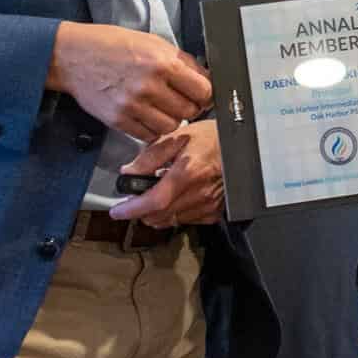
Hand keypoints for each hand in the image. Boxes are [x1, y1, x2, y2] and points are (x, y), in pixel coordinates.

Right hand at [45, 22, 210, 142]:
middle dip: (190, 106)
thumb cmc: (111, 45)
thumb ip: (181, 61)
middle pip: (189, 111)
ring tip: (163, 107)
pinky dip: (152, 128)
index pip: (203, 90)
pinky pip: (148, 135)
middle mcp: (149, 86)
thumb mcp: (152, 42)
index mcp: (162, 63)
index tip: (202, 93)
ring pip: (171, 126)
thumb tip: (205, 78)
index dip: (206, 93)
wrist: (73, 55)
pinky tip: (147, 115)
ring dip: (171, 119)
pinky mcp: (119, 120)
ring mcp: (133, 105)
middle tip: (182, 100)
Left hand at [109, 120, 223, 227]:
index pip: (154, 201)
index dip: (132, 209)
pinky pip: (185, 221)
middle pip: (159, 216)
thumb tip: (129, 172)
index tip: (117, 211)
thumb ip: (150, 156)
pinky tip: (176, 197)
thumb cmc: (213, 137)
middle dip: (141, 210)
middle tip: (137, 196)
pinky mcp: (214, 212)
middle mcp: (199, 193)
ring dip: (157, 212)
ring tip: (159, 192)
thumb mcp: (178, 136)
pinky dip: (174, 213)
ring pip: (170, 221)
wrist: (240, 145)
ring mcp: (207, 205)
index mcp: (187, 172)